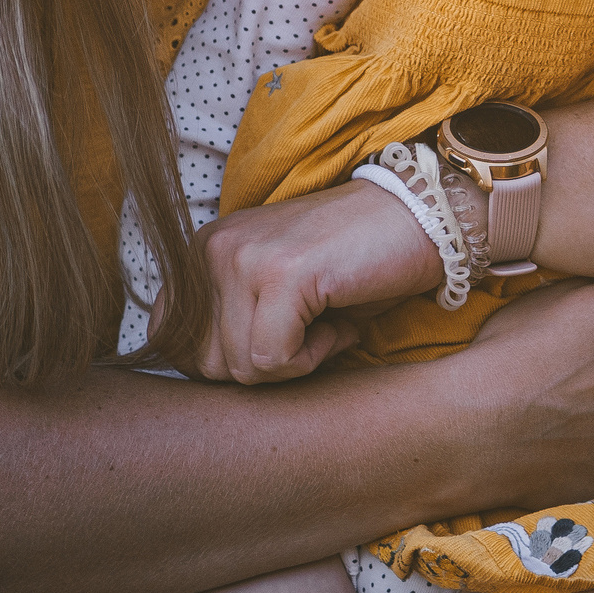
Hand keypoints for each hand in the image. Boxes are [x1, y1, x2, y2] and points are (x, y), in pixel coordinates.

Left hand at [172, 180, 442, 382]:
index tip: (274, 338)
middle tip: (308, 329)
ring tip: (327, 318)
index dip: (226, 362)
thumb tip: (201, 375)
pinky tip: (339, 322)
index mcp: (204, 249)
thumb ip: (231, 320)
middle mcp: (213, 247)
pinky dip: (315, 358)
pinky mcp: (281, 273)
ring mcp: (244, 257)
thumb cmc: (354, 263)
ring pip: (242, 367)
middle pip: (206, 364)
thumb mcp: (274, 289)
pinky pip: (275, 360)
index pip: (172, 341)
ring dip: (294, 362)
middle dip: (262, 366)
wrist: (421, 217)